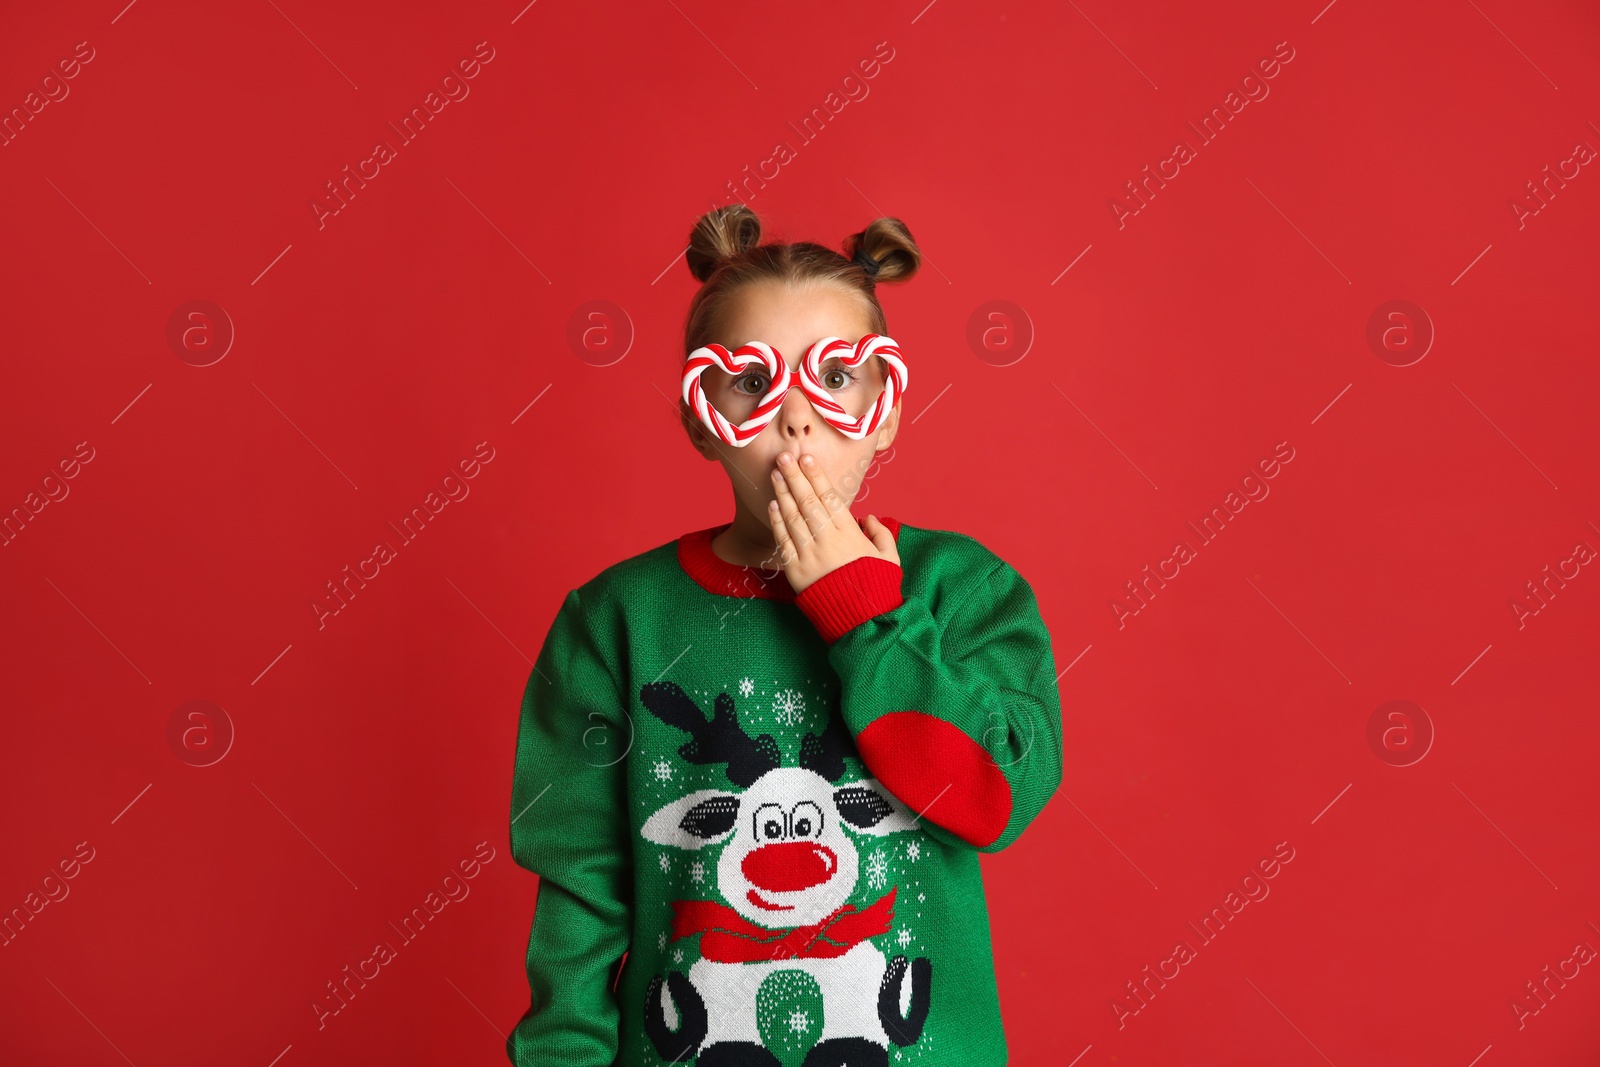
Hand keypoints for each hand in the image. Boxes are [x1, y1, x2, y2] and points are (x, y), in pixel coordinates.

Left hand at [767, 451, 899, 594]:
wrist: (861, 620)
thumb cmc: (876, 586)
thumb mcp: (889, 558)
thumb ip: (881, 534)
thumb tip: (867, 517)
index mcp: (850, 533)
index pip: (830, 497)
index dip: (816, 476)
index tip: (806, 458)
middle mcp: (828, 540)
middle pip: (807, 501)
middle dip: (794, 476)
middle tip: (784, 456)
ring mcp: (810, 555)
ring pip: (793, 517)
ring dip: (783, 493)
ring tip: (775, 473)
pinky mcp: (796, 571)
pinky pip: (784, 541)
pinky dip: (777, 522)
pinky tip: (773, 505)